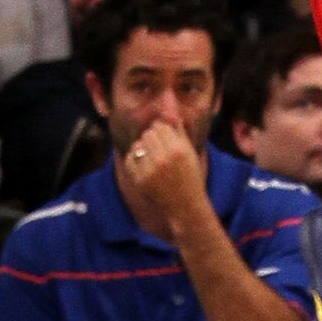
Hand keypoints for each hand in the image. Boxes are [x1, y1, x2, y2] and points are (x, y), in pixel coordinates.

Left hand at [120, 121, 209, 242]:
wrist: (185, 206)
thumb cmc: (191, 178)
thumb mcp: (190, 152)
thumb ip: (179, 132)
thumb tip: (169, 114)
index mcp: (178, 149)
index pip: (160, 126)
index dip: (161, 130)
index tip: (165, 137)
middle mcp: (163, 158)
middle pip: (148, 134)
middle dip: (152, 138)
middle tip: (158, 148)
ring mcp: (150, 170)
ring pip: (138, 144)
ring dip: (143, 147)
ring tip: (151, 156)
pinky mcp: (140, 180)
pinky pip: (130, 159)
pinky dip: (135, 159)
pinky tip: (144, 164)